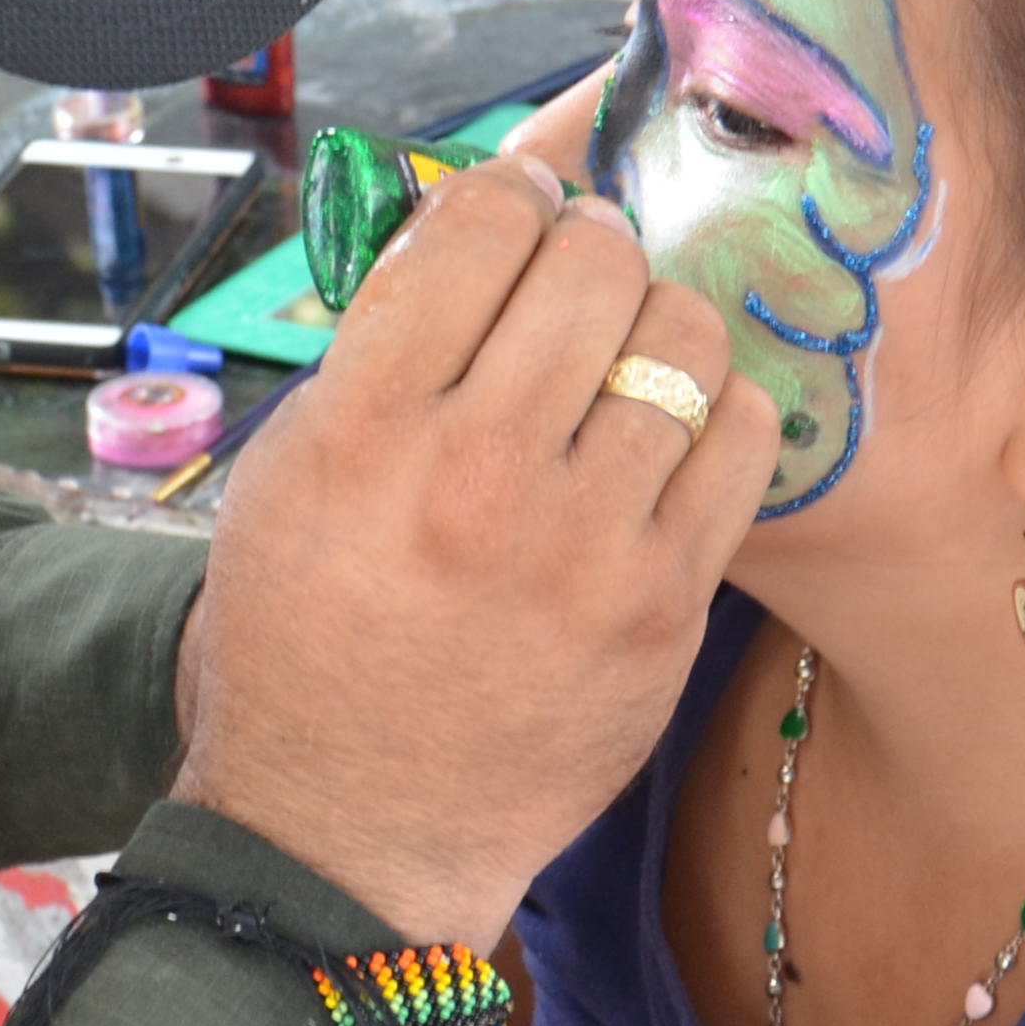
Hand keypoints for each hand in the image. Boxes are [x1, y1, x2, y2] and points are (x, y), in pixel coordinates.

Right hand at [175, 158, 769, 946]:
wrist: (346, 831)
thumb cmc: (301, 644)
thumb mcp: (283, 480)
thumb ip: (371, 358)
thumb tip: (469, 238)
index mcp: (362, 430)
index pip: (475, 229)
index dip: (508, 194)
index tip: (517, 212)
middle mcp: (474, 476)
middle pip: (590, 264)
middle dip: (589, 243)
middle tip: (581, 271)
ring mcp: (581, 545)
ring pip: (683, 338)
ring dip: (658, 323)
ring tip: (629, 355)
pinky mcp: (662, 606)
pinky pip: (741, 442)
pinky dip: (716, 412)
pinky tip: (673, 433)